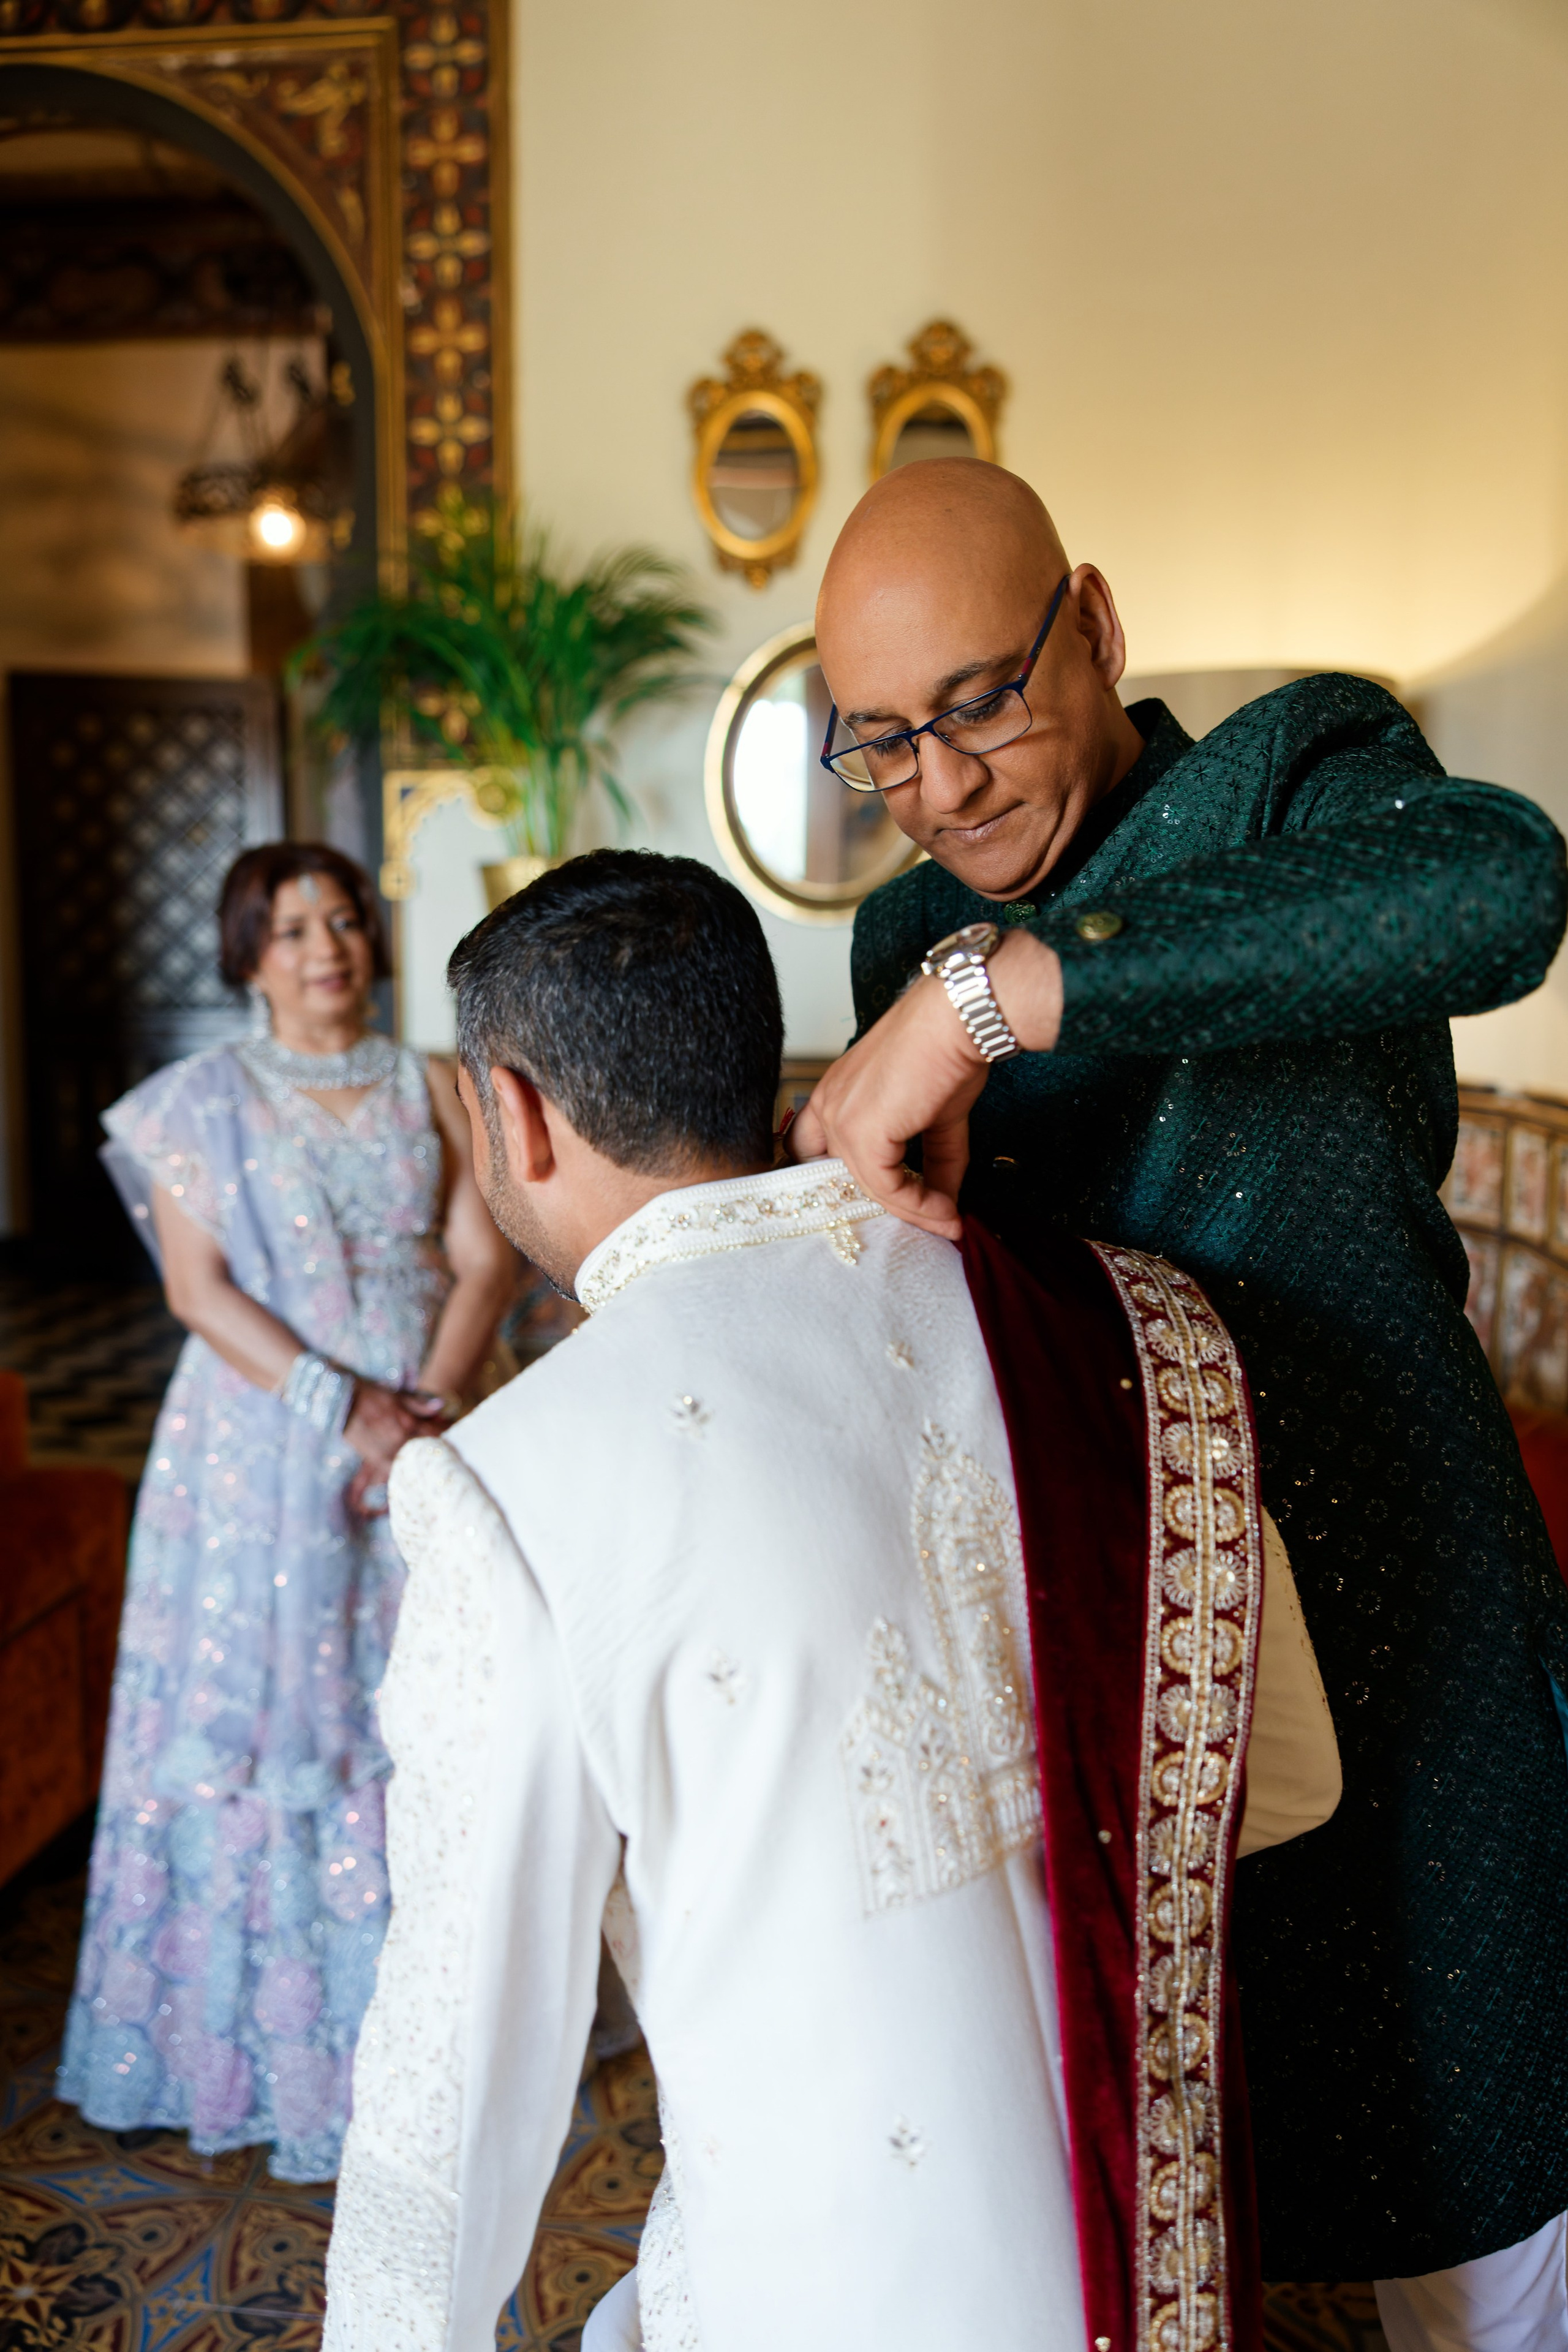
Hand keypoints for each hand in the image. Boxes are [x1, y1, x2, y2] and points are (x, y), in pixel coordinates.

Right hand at [343, 1381, 444, 1515]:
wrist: (341, 1401)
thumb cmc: (369, 1394)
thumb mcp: (397, 1395)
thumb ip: (419, 1404)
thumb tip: (441, 1406)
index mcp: (409, 1423)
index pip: (436, 1435)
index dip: (446, 1437)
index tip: (454, 1440)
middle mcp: (400, 1440)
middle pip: (426, 1452)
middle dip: (436, 1453)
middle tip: (446, 1458)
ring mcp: (387, 1451)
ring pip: (411, 1463)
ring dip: (420, 1464)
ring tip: (428, 1466)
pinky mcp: (374, 1459)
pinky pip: (393, 1470)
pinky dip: (402, 1471)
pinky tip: (408, 1472)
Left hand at [788, 932, 1062, 1237]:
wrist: (957, 1020)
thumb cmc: (947, 1051)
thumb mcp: (937, 1118)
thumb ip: (934, 1162)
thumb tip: (948, 1204)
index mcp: (835, 1094)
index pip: (813, 1153)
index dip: (839, 1185)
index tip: (883, 1208)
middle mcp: (828, 1106)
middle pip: (835, 1177)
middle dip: (873, 1205)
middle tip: (921, 1221)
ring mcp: (840, 1119)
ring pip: (867, 1187)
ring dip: (912, 1211)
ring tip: (947, 1222)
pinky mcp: (862, 1132)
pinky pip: (886, 1187)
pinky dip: (919, 1205)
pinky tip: (947, 1211)